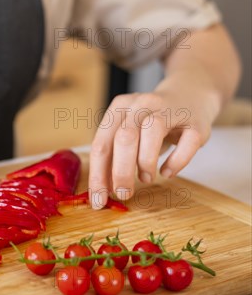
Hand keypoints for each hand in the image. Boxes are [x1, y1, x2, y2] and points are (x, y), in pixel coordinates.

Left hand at [88, 71, 220, 208]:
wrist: (191, 94)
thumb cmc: (152, 122)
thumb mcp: (129, 132)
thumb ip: (114, 156)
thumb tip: (102, 190)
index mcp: (120, 107)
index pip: (101, 144)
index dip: (98, 175)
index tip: (98, 200)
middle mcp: (142, 103)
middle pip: (124, 138)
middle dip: (121, 172)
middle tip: (123, 193)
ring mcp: (170, 109)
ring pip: (152, 132)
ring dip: (145, 162)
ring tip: (146, 179)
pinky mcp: (197, 121)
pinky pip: (187, 143)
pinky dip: (176, 162)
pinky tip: (167, 172)